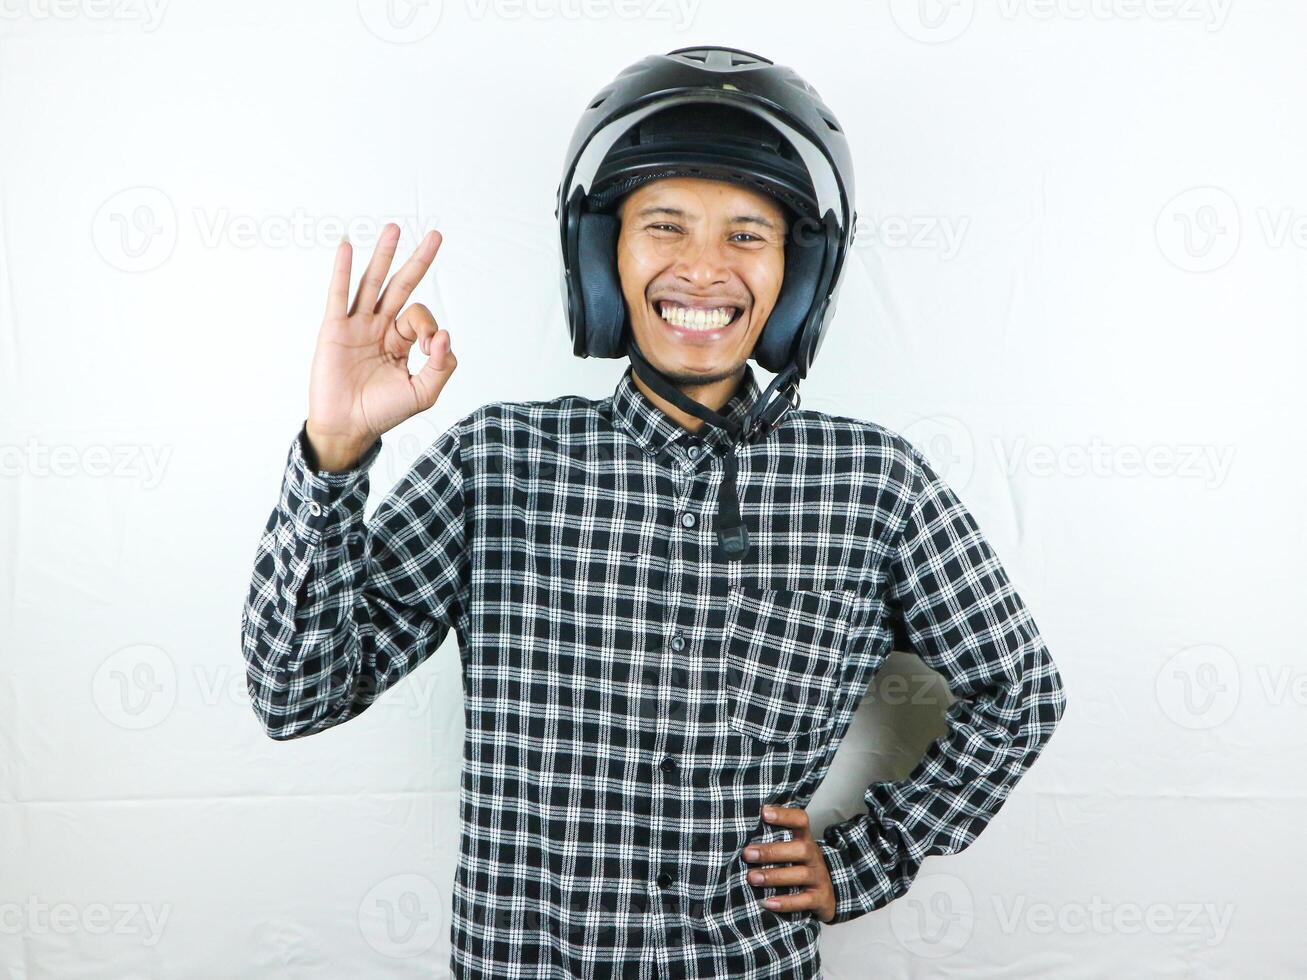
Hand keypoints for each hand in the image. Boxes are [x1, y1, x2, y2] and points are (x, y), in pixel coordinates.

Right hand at [305, 223, 457, 470]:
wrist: (348, 427)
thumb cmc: (383, 412)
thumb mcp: (423, 393)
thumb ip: (441, 366)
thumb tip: (445, 335)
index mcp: (400, 341)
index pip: (420, 317)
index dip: (429, 327)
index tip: (430, 346)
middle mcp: (379, 327)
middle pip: (401, 286)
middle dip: (418, 260)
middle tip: (436, 235)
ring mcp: (356, 325)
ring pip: (372, 282)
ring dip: (384, 255)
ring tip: (395, 228)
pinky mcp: (335, 329)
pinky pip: (339, 294)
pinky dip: (342, 270)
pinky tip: (347, 246)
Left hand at [742, 804, 836, 923]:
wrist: (827, 893)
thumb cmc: (798, 865)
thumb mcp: (791, 849)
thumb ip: (772, 839)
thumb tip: (740, 828)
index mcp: (805, 839)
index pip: (800, 820)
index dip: (784, 815)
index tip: (763, 813)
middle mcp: (814, 856)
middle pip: (800, 848)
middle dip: (772, 851)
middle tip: (747, 854)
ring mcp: (819, 877)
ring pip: (801, 874)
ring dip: (774, 876)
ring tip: (752, 878)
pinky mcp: (821, 899)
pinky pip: (805, 901)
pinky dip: (786, 902)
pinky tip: (767, 903)